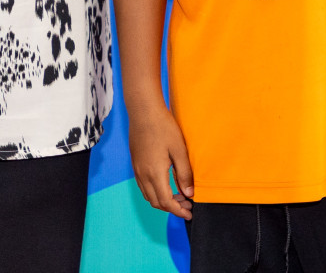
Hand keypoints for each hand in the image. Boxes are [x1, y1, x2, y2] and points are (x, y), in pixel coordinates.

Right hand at [127, 102, 194, 218]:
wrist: (143, 110)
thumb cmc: (163, 127)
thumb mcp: (179, 150)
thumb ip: (184, 173)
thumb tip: (189, 194)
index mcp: (154, 173)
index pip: (166, 202)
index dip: (178, 211)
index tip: (190, 213)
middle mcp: (143, 175)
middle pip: (156, 202)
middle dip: (172, 208)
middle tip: (188, 205)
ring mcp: (137, 169)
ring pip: (148, 195)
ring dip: (163, 201)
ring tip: (179, 196)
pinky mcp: (135, 163)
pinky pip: (144, 186)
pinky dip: (155, 192)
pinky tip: (166, 185)